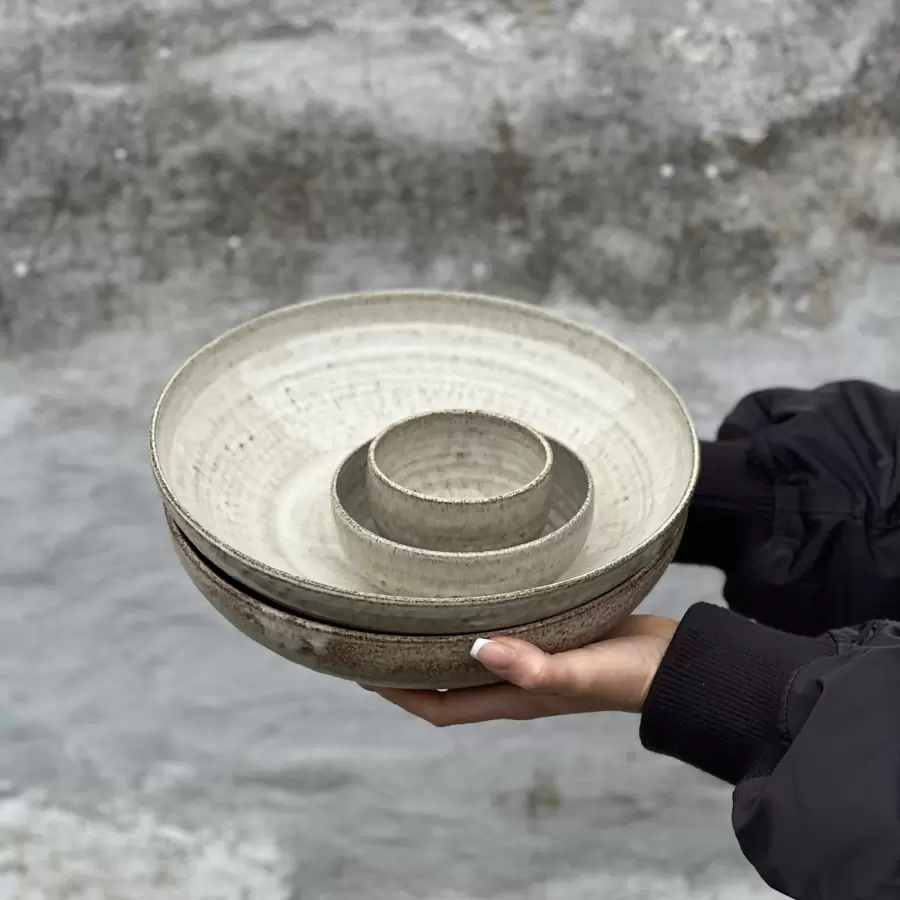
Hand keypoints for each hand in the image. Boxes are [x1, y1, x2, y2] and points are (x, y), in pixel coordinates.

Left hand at [367, 615, 676, 725]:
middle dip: (409, 666)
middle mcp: (517, 684)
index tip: (363, 671)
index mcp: (514, 699)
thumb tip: (477, 649)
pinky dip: (479, 621)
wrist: (677, 664)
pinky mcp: (553, 636)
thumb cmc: (633, 675)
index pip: (441, 706)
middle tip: (377, 633)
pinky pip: (501, 632)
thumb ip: (534, 667)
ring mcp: (534, 660)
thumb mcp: (582, 672)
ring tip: (412, 611)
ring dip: (440, 643)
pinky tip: (475, 593)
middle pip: (448, 682)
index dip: (399, 694)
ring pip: (472, 656)